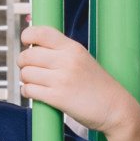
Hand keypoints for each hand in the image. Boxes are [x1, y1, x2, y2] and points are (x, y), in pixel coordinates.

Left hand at [16, 25, 131, 139]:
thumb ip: (62, 52)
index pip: (42, 33)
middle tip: (28, 68)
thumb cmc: (98, 86)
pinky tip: (35, 93)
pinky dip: (27, 92)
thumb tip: (33, 48)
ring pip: (26, 74)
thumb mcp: (83, 60)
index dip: (28, 35)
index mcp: (73, 48)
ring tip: (34, 82)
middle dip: (23, 63)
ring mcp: (61, 79)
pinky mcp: (58, 98)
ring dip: (26, 79)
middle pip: (28, 55)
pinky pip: (29, 90)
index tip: (26, 42)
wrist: (116, 108)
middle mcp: (66, 60)